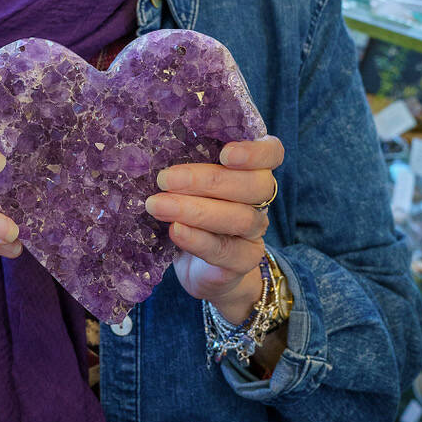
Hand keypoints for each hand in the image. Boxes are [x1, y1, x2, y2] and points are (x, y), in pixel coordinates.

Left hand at [144, 136, 283, 323]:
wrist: (200, 269)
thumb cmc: (191, 213)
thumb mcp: (188, 186)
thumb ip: (184, 169)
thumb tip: (149, 154)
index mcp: (251, 172)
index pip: (271, 154)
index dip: (255, 152)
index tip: (225, 153)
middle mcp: (260, 201)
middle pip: (255, 185)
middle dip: (208, 180)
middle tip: (164, 179)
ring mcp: (254, 234)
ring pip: (240, 218)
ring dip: (195, 210)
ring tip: (157, 206)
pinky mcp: (243, 262)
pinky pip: (225, 250)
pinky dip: (197, 239)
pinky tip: (174, 231)